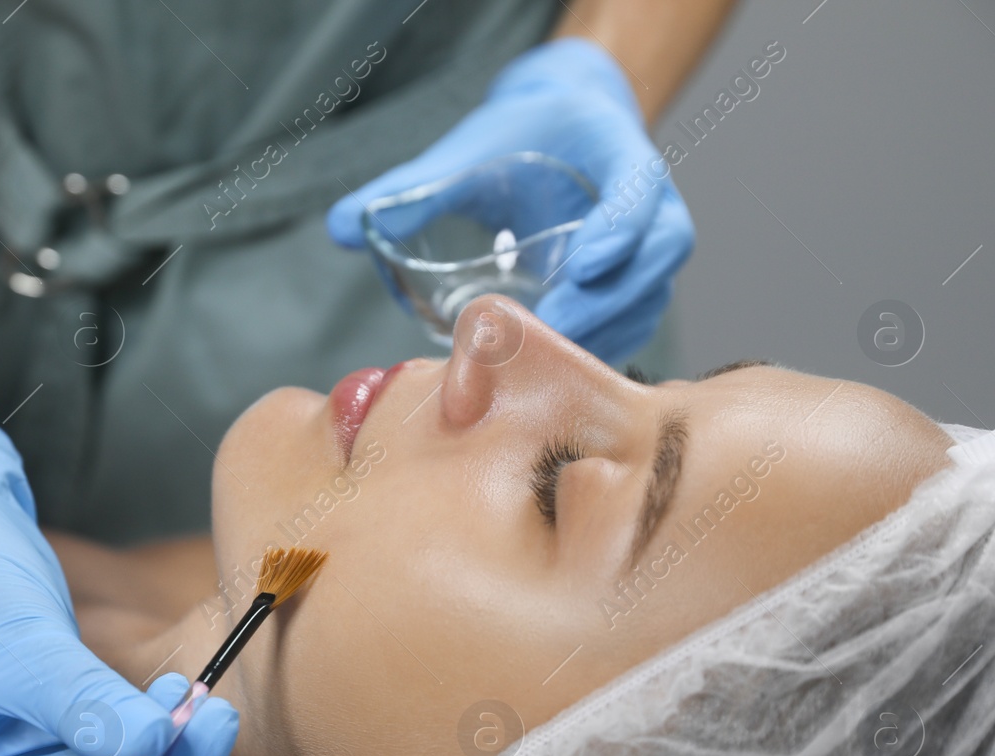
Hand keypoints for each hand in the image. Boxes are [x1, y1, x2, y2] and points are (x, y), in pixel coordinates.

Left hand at [327, 37, 692, 362]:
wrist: (564, 136)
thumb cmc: (523, 138)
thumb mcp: (470, 151)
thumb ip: (412, 187)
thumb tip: (340, 225)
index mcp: (620, 155)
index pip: (640, 192)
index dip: (619, 230)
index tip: (583, 264)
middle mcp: (649, 208)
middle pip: (654, 259)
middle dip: (605, 301)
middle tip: (547, 335)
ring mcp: (646, 254)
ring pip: (645, 300)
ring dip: (599, 335)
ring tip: (541, 369)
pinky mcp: (632, 292)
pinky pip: (628, 326)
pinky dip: (593, 351)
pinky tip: (546, 380)